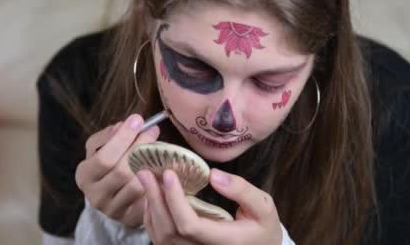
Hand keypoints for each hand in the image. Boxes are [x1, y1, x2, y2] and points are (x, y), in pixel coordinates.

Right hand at [75, 114, 159, 227]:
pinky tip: (161, 168)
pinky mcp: (128, 218)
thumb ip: (108, 135)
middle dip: (140, 147)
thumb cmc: (106, 165)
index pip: (104, 158)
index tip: (137, 119)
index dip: (123, 138)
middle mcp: (95, 195)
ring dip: (150, 164)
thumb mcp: (100, 148)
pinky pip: (146, 199)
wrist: (110, 195)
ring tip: (159, 148)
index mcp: (84, 175)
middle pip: (122, 171)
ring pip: (136, 185)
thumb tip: (123, 125)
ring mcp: (112, 210)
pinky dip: (155, 182)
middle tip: (153, 130)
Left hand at [137, 168, 282, 244]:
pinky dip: (151, 218)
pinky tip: (151, 197)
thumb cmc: (262, 229)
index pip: (190, 225)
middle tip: (146, 171)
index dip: (175, 200)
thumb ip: (242, 190)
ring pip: (160, 237)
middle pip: (168, 231)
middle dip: (155, 199)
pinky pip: (161, 239)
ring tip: (146, 180)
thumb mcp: (263, 207)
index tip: (169, 173)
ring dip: (150, 207)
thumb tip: (213, 175)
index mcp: (223, 242)